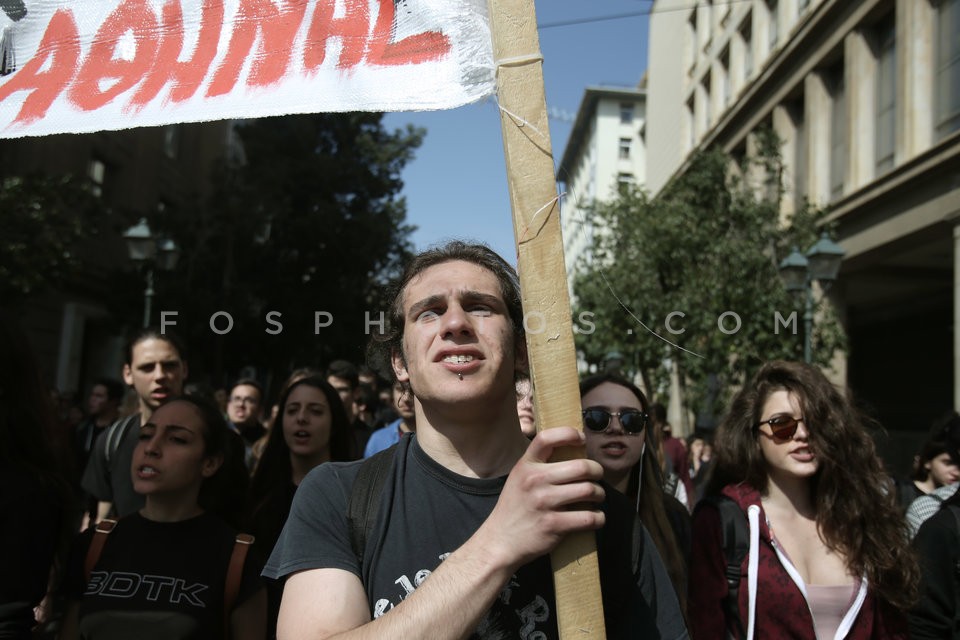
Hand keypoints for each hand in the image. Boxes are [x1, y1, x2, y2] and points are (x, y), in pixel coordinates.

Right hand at [477, 427, 604, 570]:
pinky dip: (599, 518)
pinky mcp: (554, 525)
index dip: (569, 434)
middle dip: (597, 471)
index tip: (581, 439)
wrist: (500, 541)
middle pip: (581, 467)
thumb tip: (573, 453)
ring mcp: (544, 503)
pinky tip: (596, 518)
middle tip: (597, 476)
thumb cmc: (514, 508)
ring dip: (599, 494)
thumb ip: (539, 465)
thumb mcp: (519, 478)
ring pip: (589, 491)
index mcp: (526, 466)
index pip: (547, 438)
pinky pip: (589, 517)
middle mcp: (535, 481)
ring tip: (596, 496)